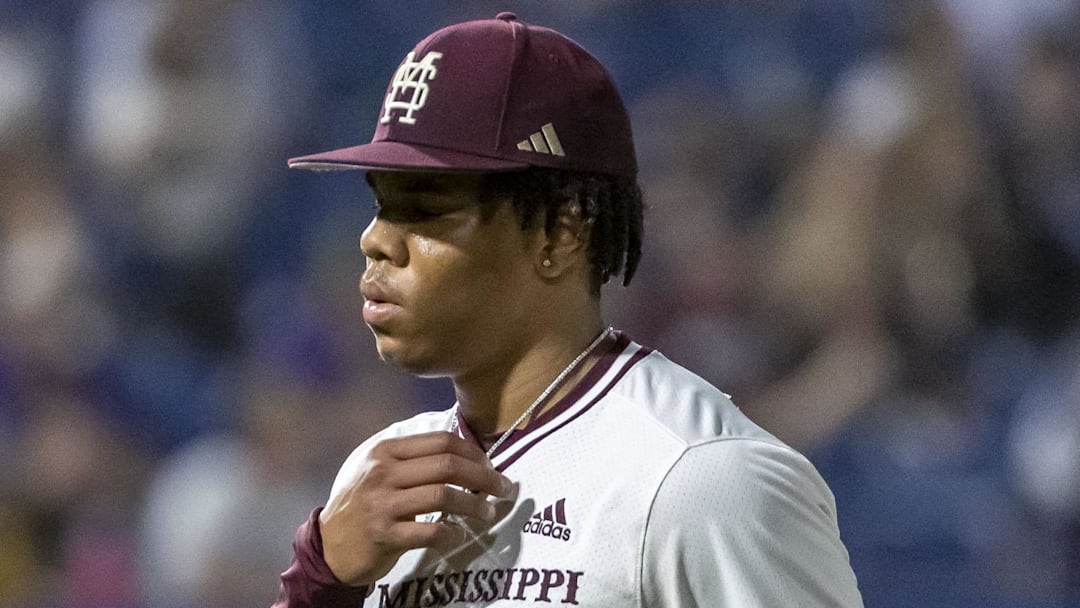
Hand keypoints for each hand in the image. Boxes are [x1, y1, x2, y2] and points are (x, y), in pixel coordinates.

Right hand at [318, 431, 512, 586]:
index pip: (441, 441)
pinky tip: (459, 534)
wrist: (329, 545)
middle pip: (447, 465)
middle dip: (483, 476)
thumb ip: (413, 458)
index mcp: (385, 450)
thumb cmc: (363, 504)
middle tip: (503, 488)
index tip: (490, 464)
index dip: (473, 451)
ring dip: (474, 505)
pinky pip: (430, 531)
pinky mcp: (384, 535)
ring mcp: (382, 504)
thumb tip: (465, 453)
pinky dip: (451, 532)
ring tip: (488, 512)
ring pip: (443, 495)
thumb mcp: (379, 469)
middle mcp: (382, 472)